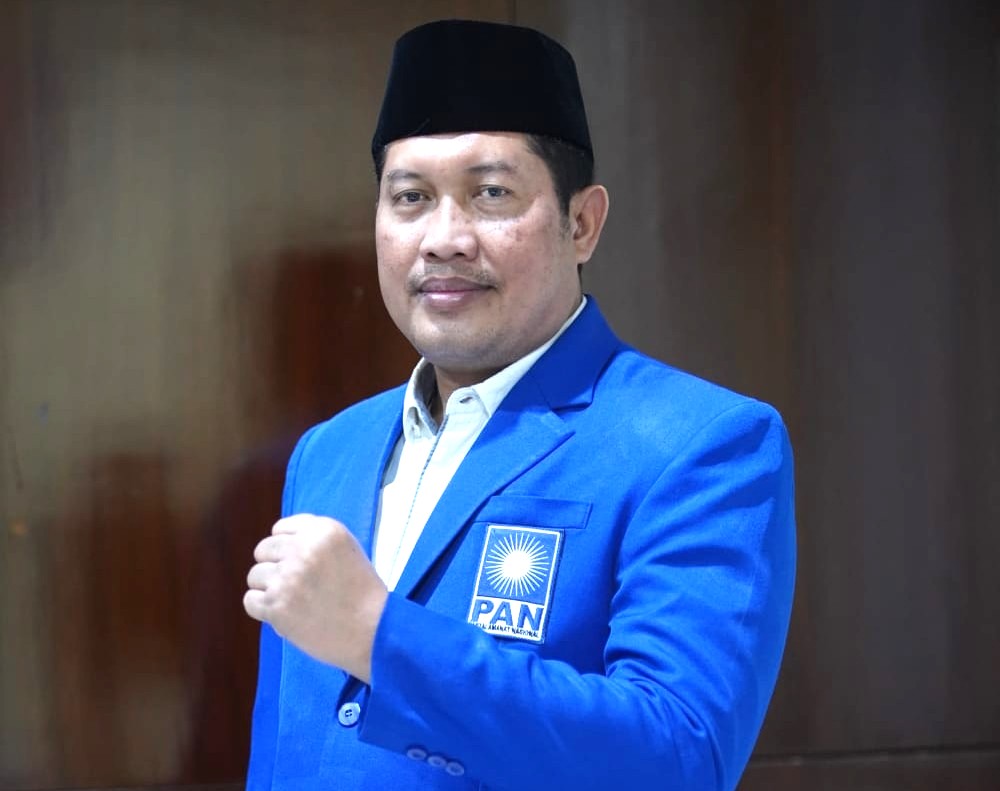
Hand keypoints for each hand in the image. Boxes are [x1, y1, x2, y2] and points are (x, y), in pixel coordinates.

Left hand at [244, 514, 387, 682]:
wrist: (373, 631)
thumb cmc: (362, 592)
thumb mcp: (347, 550)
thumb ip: (315, 541)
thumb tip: (278, 546)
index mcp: (323, 530)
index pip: (281, 528)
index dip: (287, 548)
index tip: (299, 563)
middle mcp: (302, 549)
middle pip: (263, 550)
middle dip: (275, 566)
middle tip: (296, 584)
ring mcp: (287, 577)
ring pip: (254, 576)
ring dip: (269, 588)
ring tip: (293, 601)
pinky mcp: (276, 606)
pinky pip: (250, 600)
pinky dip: (263, 609)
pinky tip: (284, 614)